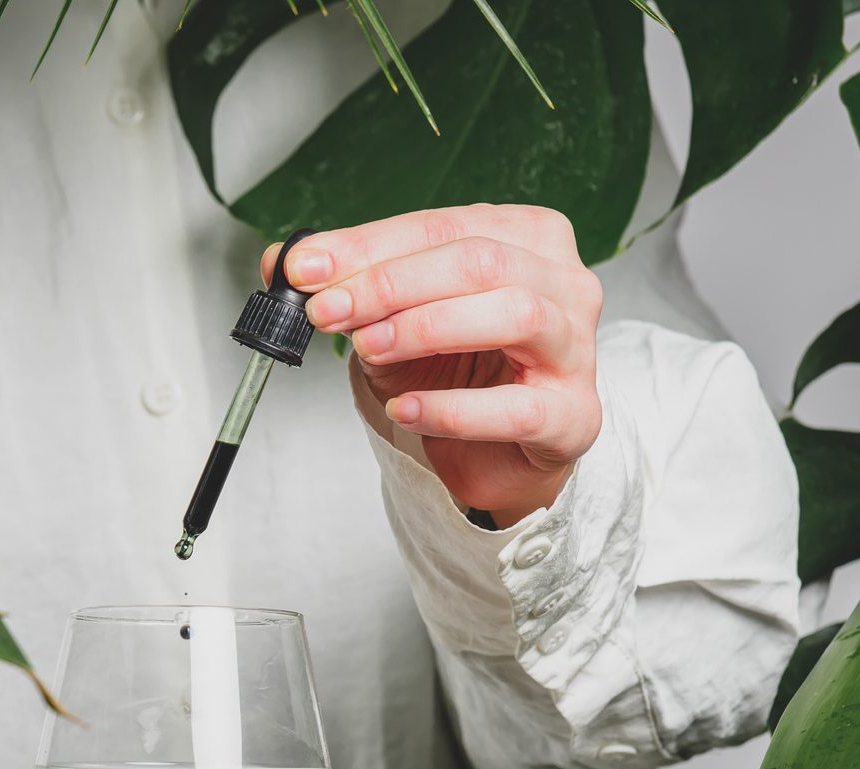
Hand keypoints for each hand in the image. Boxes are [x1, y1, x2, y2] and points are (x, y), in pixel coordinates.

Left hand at [266, 204, 603, 525]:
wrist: (499, 451)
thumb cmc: (460, 371)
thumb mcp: (394, 318)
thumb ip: (348, 285)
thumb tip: (282, 262)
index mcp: (529, 237)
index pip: (444, 226)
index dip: (370, 246)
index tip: (305, 267)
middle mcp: (566, 283)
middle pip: (481, 261)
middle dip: (392, 284)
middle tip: (327, 310)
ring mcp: (577, 349)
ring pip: (516, 314)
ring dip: (427, 328)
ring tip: (368, 347)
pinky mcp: (574, 415)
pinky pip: (516, 407)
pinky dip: (452, 408)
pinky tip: (405, 408)